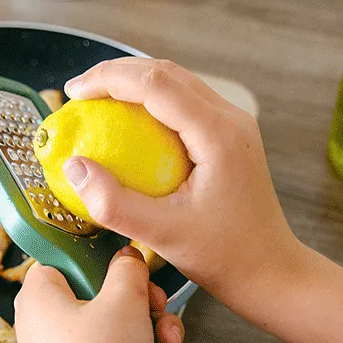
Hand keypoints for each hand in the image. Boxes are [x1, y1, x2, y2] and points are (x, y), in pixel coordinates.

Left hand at [14, 247, 198, 342]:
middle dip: (141, 302)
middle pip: (101, 292)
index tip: (118, 258)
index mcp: (40, 297)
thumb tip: (128, 258)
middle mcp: (50, 325)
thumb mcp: (123, 302)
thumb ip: (127, 269)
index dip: (95, 256)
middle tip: (151, 306)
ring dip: (156, 332)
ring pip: (122, 324)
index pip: (61, 257)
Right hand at [62, 57, 302, 301]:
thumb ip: (113, 203)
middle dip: (116, 73)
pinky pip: (184, 101)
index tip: (73, 93)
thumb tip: (73, 167)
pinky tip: (124, 119)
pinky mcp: (229, 134)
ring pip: (177, 80)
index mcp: (219, 134)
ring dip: (133, 81)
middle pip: (166, 72)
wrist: (269, 270)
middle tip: (76, 91)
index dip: (109, 79)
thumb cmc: (221, 256)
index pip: (156, 84)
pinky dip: (149, 99)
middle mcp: (231, 118)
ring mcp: (234, 123)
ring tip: (94, 97)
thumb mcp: (161, 234)